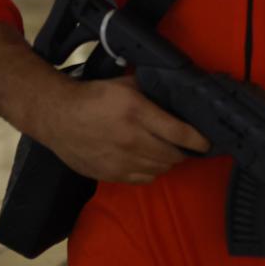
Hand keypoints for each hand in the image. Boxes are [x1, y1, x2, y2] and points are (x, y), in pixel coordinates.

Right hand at [37, 75, 209, 182]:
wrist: (57, 116)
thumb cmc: (94, 97)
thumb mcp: (127, 86)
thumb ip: (154, 93)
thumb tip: (179, 98)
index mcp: (138, 113)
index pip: (180, 133)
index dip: (199, 141)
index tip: (207, 143)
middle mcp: (131, 139)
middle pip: (173, 155)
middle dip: (185, 152)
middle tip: (186, 146)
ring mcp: (120, 160)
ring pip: (160, 169)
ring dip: (168, 162)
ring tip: (168, 153)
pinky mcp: (109, 174)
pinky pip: (143, 179)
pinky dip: (151, 172)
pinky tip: (149, 162)